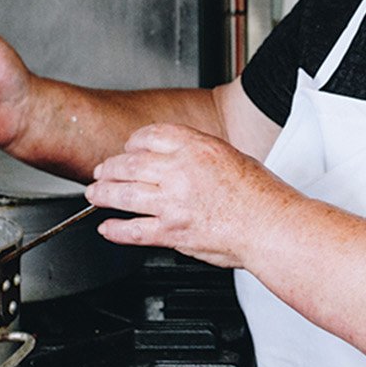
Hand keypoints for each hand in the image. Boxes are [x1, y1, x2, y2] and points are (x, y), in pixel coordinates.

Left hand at [86, 124, 289, 267]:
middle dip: (110, 168)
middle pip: (129, 163)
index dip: (133, 143)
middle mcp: (180, 170)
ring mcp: (173, 202)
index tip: (129, 149)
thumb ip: (200, 157)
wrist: (270, 225)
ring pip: (124, 194)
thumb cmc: (262, 195)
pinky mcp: (172, 231)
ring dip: (103, 194)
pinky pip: (134, 230)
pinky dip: (116, 230)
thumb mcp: (231, 156)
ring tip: (95, 195)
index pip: (150, 136)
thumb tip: (180, 163)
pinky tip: (107, 228)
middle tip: (101, 172)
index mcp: (196, 147)